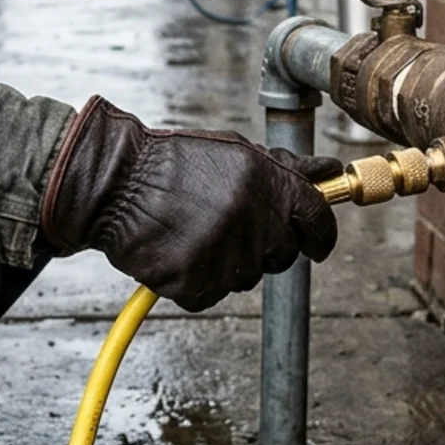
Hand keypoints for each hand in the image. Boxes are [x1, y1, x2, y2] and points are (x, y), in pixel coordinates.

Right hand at [38, 97, 343, 311]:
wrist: (115, 184)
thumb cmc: (172, 163)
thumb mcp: (234, 152)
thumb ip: (285, 167)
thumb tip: (329, 171)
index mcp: (269, 184)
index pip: (318, 221)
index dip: (320, 235)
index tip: (316, 242)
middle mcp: (254, 221)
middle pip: (282, 254)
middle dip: (264, 246)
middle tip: (228, 226)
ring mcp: (227, 256)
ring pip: (246, 276)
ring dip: (227, 262)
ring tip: (193, 230)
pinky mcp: (198, 285)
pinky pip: (211, 293)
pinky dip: (195, 281)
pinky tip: (177, 251)